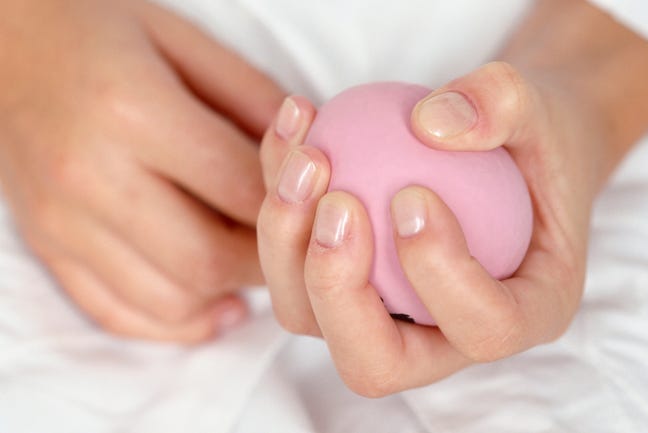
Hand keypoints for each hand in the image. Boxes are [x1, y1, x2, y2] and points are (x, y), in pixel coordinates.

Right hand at [0, 0, 284, 341]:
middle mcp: (89, 175)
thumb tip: (311, 156)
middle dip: (267, 263)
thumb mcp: (186, 40)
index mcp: (130, 110)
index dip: (293, 208)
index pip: (239, 191)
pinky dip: (175, 322)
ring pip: (169, 298)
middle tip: (293, 245)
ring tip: (254, 267)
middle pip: (208, 259)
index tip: (316, 206)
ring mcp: (60, 220)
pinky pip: (117, 313)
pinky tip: (214, 304)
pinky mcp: (46, 244)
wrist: (3, 41)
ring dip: (227, 294)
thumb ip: (253, 98)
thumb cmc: (100, 31)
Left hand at [257, 0, 647, 394]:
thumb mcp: (543, 104)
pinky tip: (295, 124)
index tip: (413, 192)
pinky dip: (279, 194)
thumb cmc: (535, 136)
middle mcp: (448, 336)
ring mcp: (387, 315)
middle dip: (338, 289)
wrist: (505, 142)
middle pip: (374, 362)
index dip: (440, 274)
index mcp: (525, 313)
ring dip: (288, 243)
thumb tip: (427, 124)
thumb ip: (503, 103)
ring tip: (308, 156)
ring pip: (311, 317)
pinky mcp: (345, 282)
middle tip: (337, 200)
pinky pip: (290, 260)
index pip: (484, 330)